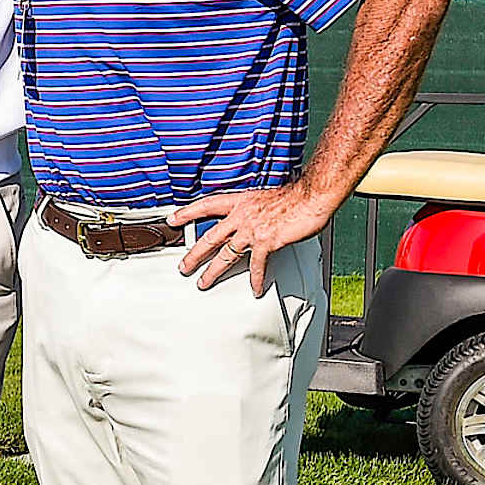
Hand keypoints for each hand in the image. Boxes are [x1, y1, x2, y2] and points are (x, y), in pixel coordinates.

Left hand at [169, 179, 341, 295]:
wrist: (311, 196)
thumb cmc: (294, 195)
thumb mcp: (263, 197)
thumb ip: (252, 210)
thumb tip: (249, 220)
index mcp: (239, 201)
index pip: (206, 205)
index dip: (188, 212)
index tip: (173, 218)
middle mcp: (241, 215)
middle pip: (210, 237)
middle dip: (194, 254)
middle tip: (183, 266)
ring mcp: (252, 229)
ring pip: (225, 254)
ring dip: (213, 271)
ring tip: (204, 282)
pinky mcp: (266, 242)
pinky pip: (256, 265)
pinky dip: (255, 279)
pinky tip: (254, 289)